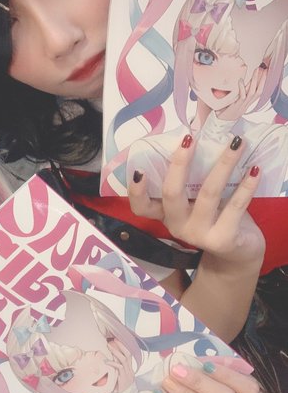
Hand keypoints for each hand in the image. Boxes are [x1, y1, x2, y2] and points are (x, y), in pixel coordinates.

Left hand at [106, 338, 134, 392]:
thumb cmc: (120, 389)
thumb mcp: (119, 378)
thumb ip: (116, 370)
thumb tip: (108, 361)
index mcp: (130, 370)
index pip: (129, 355)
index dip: (123, 347)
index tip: (117, 339)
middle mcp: (130, 371)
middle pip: (128, 354)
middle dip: (121, 346)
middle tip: (113, 339)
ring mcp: (128, 374)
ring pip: (124, 360)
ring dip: (116, 352)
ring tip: (109, 346)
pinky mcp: (124, 379)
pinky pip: (119, 368)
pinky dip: (113, 363)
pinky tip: (107, 361)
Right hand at [128, 134, 264, 264]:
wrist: (238, 254)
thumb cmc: (215, 217)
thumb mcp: (196, 201)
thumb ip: (191, 181)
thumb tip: (194, 138)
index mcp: (166, 214)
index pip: (141, 207)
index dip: (136, 191)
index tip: (139, 169)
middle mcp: (178, 226)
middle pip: (171, 193)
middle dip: (179, 163)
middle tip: (189, 139)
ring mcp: (199, 235)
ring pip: (208, 193)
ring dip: (223, 164)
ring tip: (236, 143)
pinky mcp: (223, 239)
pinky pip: (235, 206)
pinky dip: (246, 186)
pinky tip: (254, 170)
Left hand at [216, 65, 266, 121]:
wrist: (222, 122)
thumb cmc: (226, 110)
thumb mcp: (234, 101)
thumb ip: (238, 94)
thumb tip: (239, 82)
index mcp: (248, 103)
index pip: (259, 92)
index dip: (263, 83)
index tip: (265, 74)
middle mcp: (247, 103)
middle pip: (258, 91)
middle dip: (262, 80)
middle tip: (263, 69)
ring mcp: (242, 105)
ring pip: (252, 92)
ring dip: (255, 81)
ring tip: (256, 71)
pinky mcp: (236, 106)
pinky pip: (242, 96)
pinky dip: (242, 88)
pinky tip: (241, 81)